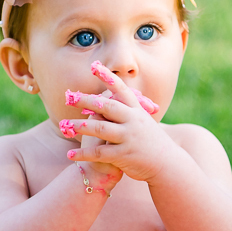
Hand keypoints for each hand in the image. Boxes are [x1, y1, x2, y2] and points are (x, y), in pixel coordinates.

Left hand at [63, 63, 177, 182]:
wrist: (168, 164)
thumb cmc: (152, 143)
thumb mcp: (143, 123)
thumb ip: (127, 112)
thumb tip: (109, 100)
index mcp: (137, 111)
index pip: (121, 90)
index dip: (108, 77)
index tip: (94, 66)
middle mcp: (133, 121)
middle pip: (106, 106)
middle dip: (86, 100)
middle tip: (69, 97)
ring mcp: (128, 138)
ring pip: (100, 128)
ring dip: (79, 126)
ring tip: (63, 125)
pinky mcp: (124, 155)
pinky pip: (99, 153)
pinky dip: (83, 154)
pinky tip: (70, 154)